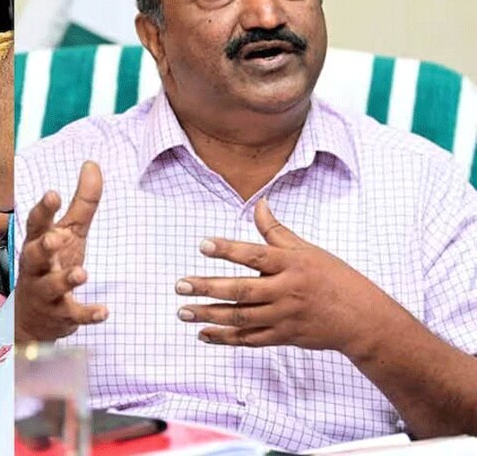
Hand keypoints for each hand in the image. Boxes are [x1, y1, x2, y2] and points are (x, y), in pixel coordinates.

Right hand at [16, 161, 107, 342]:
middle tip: (54, 239)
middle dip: (44, 248)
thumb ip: (82, 202)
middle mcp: (37, 268)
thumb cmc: (52, 266)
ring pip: (51, 287)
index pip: (36, 224)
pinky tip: (104, 311)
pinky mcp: (60, 315)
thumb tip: (92, 164)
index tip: (53, 194)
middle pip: (34, 256)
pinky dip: (87, 314)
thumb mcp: (69, 233)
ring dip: (65, 280)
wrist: (33, 320)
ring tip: (82, 274)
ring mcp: (46, 293)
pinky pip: (73, 316)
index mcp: (38, 243)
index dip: (43, 210)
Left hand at [176, 198, 403, 357]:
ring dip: (209, 315)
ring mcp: (284, 316)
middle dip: (208, 288)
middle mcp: (286, 291)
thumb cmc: (333, 278)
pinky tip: (203, 333)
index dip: (228, 249)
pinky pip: (250, 339)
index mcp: (291, 264)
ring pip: (241, 317)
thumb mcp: (308, 250)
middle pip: (242, 290)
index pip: (255, 255)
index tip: (202, 244)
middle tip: (180, 285)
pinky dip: (226, 338)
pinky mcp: (284, 337)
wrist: (363, 319)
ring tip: (183, 311)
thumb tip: (259, 203)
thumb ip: (276, 231)